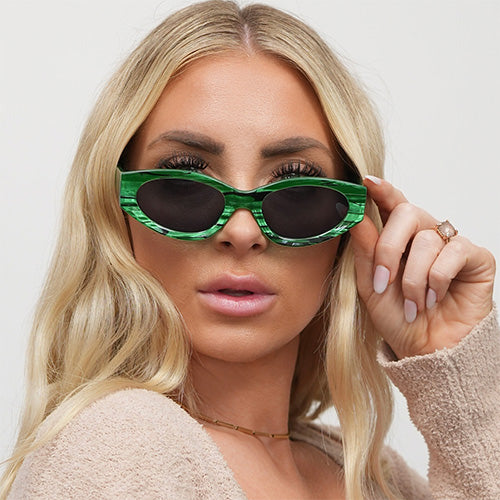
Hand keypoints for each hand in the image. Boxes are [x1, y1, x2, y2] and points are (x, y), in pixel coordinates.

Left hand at [349, 176, 495, 358]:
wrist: (425, 350)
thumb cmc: (397, 317)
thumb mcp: (371, 285)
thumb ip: (364, 250)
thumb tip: (354, 215)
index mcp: (397, 237)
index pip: (391, 203)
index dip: (381, 190)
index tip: (365, 182)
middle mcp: (424, 235)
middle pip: (407, 212)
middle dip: (388, 248)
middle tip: (382, 280)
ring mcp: (450, 244)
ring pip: (426, 239)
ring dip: (412, 278)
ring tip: (412, 303)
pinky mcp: (476, 257)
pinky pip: (454, 252)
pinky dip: (437, 279)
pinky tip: (434, 298)